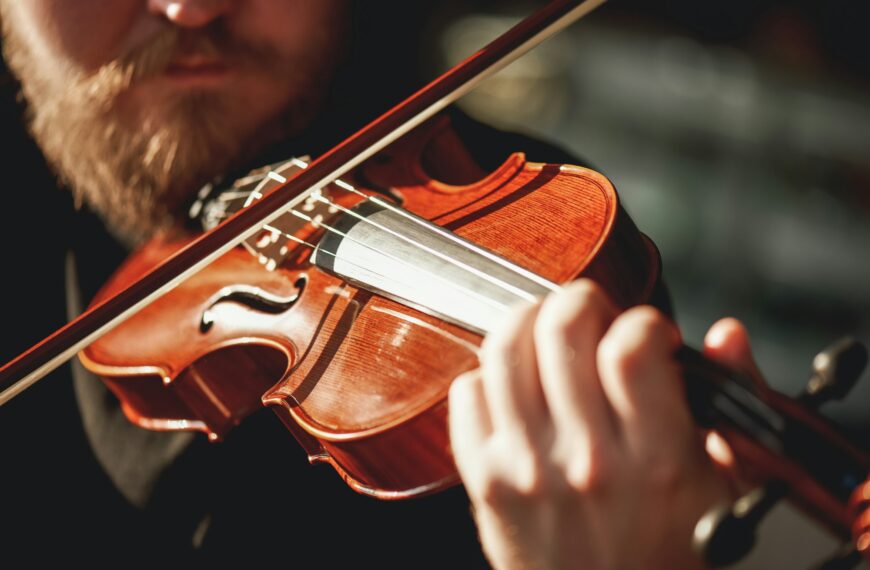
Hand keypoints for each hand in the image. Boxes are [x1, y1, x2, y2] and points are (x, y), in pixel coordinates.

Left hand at [448, 279, 759, 569]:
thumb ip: (730, 404)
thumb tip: (725, 336)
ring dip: (528, 320)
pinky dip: (489, 374)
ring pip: (506, 349)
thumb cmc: (667, 550)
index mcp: (655, 458)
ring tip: (548, 332)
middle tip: (592, 316)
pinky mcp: (485, 479)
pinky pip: (467, 392)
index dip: (641, 321)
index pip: (631, 348)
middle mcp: (587, 459)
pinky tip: (516, 386)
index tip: (647, 334)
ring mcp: (527, 468)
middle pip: (562, 330)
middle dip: (581, 301)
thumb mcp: (724, 485)